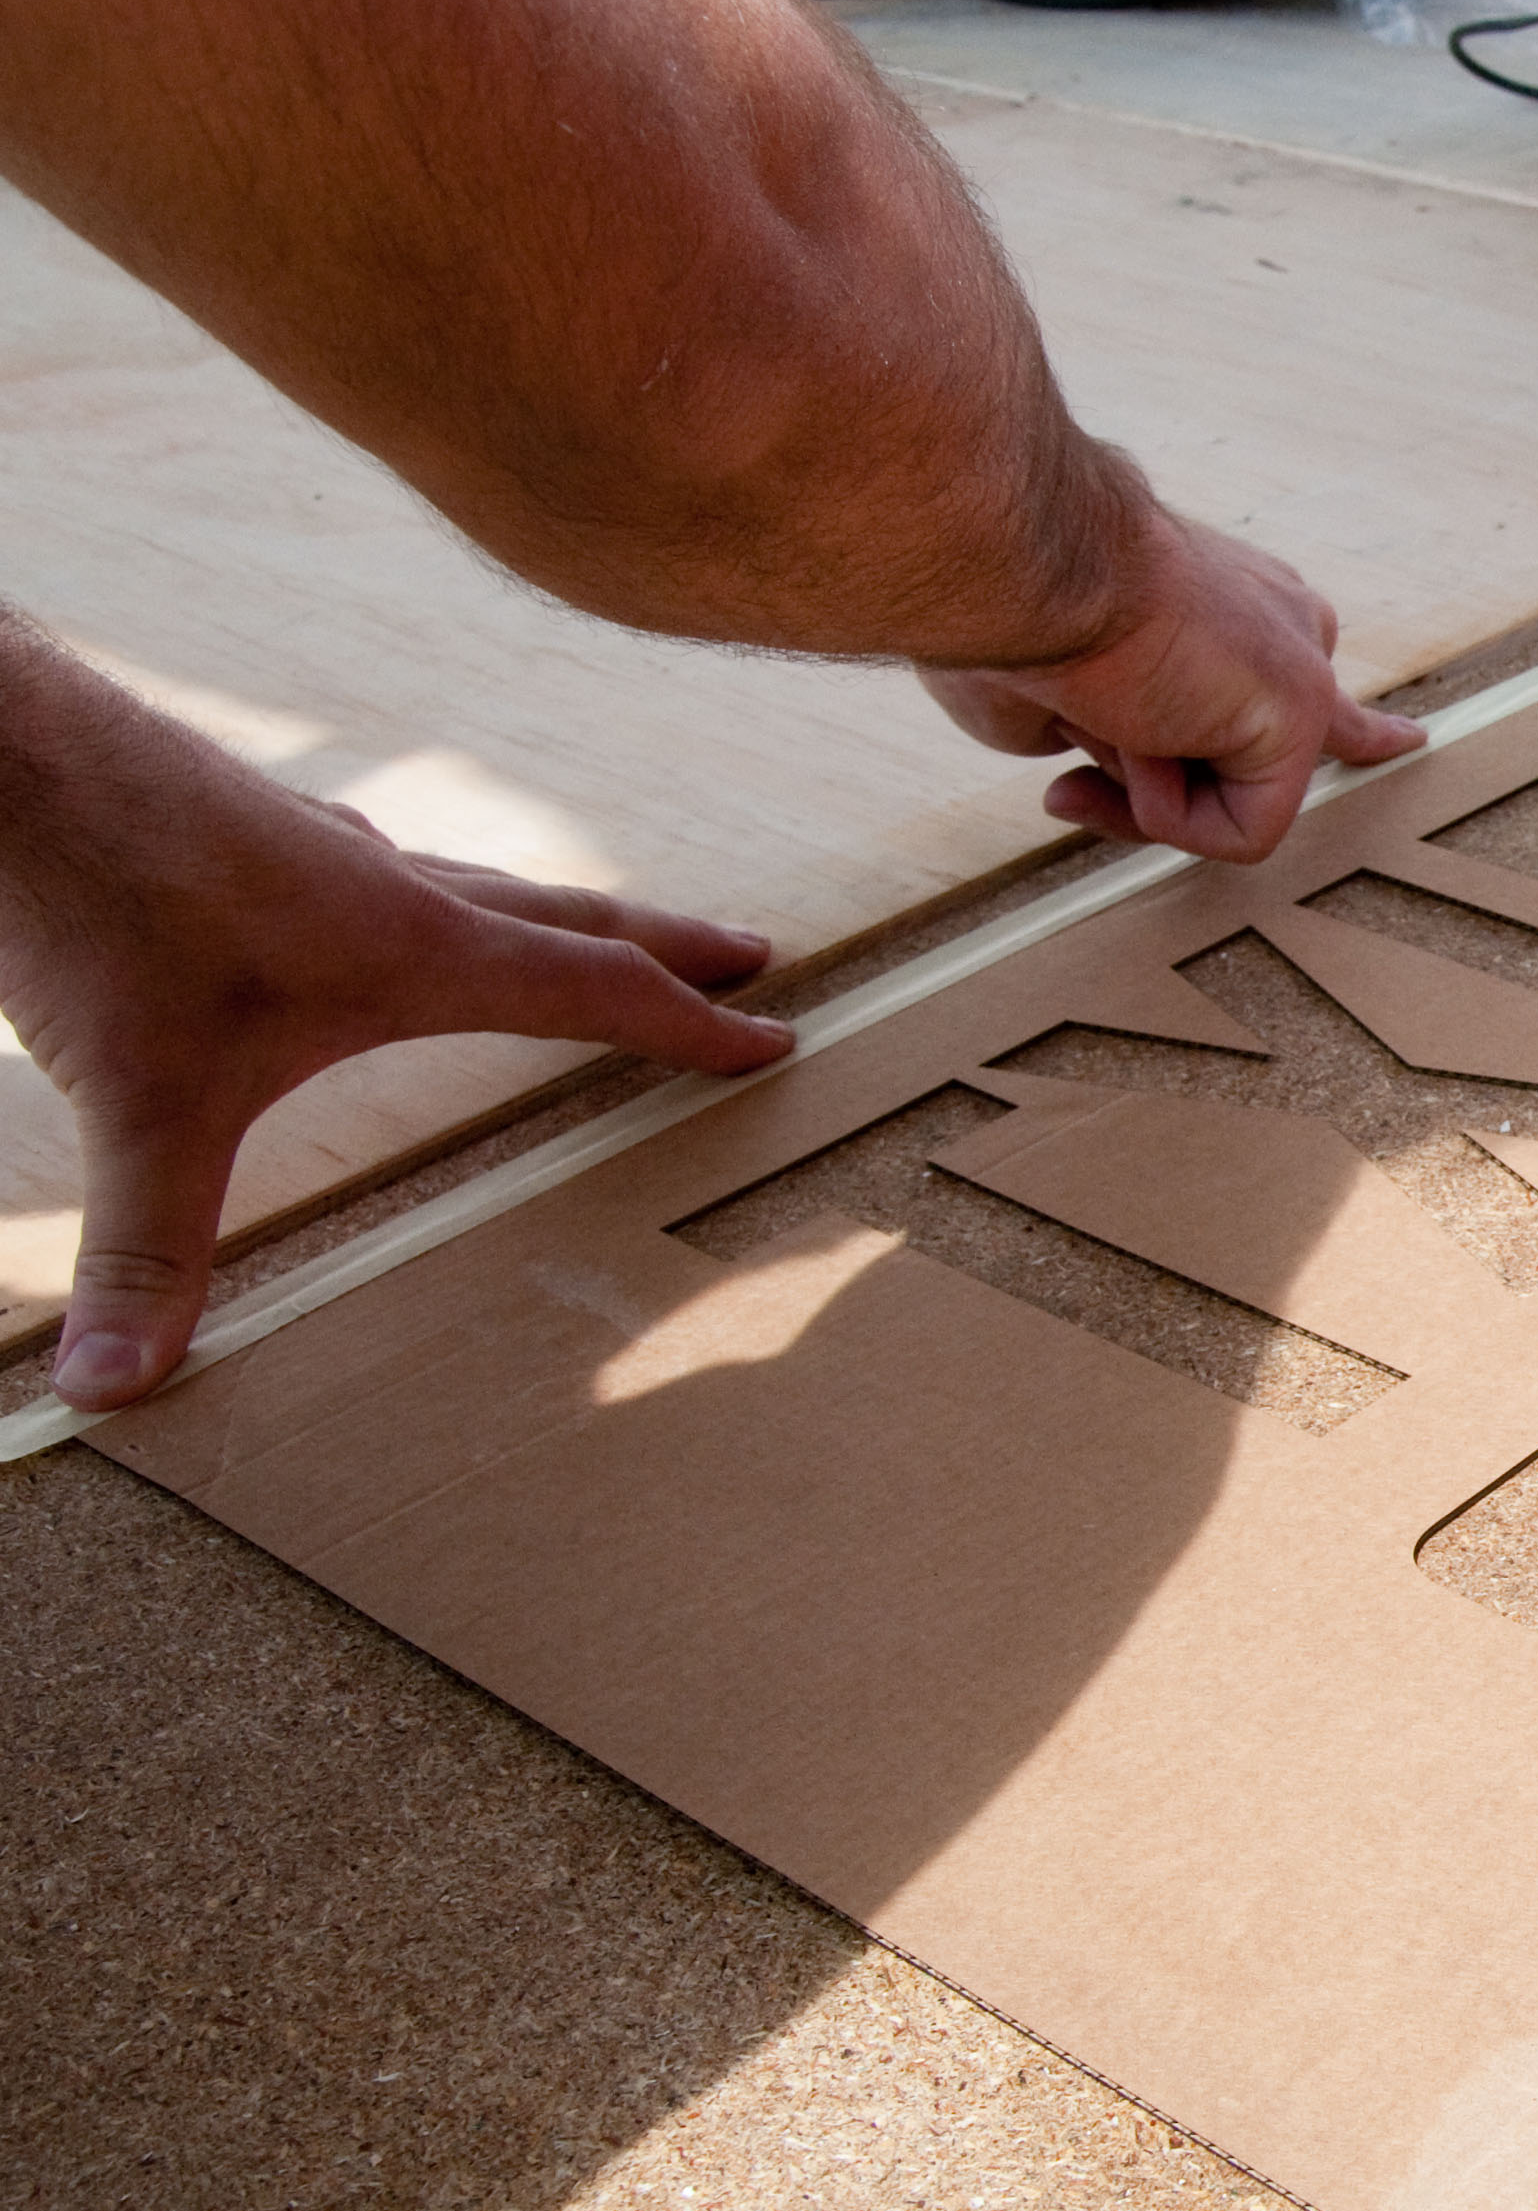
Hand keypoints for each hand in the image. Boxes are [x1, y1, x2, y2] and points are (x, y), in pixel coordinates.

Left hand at [0, 652, 795, 1412]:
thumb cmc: (93, 900)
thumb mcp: (133, 1097)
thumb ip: (142, 1244)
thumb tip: (118, 1386)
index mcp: (414, 946)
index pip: (593, 989)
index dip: (689, 1022)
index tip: (771, 1037)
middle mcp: (390, 883)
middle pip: (567, 915)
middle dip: (664, 944)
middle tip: (747, 954)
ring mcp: (320, 842)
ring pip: (476, 882)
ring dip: (550, 915)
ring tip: (581, 936)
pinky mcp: (251, 824)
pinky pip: (383, 865)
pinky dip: (429, 894)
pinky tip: (376, 907)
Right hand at [916, 502, 1424, 863]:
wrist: (1025, 562)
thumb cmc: (1010, 613)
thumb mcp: (1054, 689)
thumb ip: (1097, 735)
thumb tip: (1092, 779)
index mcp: (1236, 603)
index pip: (1310, 681)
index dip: (1356, 727)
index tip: (1406, 742)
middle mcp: (1282, 625)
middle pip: (1262, 757)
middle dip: (1163, 786)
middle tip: (1105, 724)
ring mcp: (1298, 665)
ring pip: (1227, 801)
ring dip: (1134, 783)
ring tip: (1096, 697)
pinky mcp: (1299, 711)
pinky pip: (1239, 831)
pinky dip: (1164, 810)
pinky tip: (1140, 727)